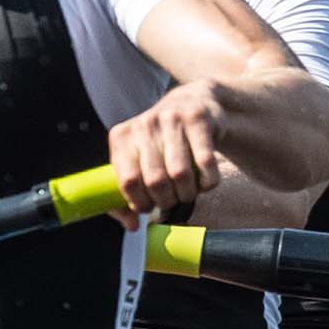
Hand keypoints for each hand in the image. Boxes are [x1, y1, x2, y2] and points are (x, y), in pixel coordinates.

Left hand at [108, 82, 226, 220]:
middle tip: (171, 201)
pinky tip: (204, 181)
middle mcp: (144, 125)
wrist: (193, 102)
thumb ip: (127, 195)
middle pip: (155, 181)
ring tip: (187, 192)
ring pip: (180, 174)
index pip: (127, 181)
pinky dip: (207, 182)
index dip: (140, 203)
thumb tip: (131, 226)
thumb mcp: (136, 160)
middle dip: (166, 201)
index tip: (148, 207)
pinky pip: (205, 163)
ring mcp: (171, 119)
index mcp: (121, 137)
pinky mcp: (199, 119)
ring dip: (187, 193)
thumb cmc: (160, 142)